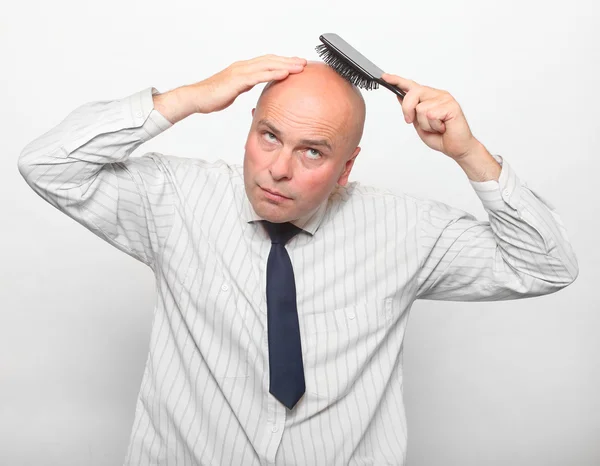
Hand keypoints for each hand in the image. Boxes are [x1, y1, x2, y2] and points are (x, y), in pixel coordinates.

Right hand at [190, 55, 306, 113]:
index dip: (282, 62)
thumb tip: (256, 85)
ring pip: (267, 65)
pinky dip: (273, 73)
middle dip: (288, 61)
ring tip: (299, 67)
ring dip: (285, 65)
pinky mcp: (238, 80)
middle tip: (303, 62)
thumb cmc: (213, 96)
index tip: (296, 64)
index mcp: (243, 69)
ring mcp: (240, 72)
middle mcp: (243, 67)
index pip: (267, 62)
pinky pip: (259, 76)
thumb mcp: (235, 89)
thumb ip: (246, 85)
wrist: (197, 98)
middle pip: (270, 60)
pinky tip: (284, 74)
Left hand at [381, 73, 478, 159]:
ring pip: (421, 108)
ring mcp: (445, 99)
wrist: (457, 148)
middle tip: (410, 120)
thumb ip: (411, 110)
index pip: (412, 86)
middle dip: (407, 109)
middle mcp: (438, 95)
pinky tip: (443, 127)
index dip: (398, 80)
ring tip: (436, 127)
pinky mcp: (451, 106)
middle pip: (413, 93)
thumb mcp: (419, 123)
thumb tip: (400, 96)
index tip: (385, 77)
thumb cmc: (440, 136)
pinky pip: (431, 114)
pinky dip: (434, 126)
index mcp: (430, 97)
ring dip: (425, 124)